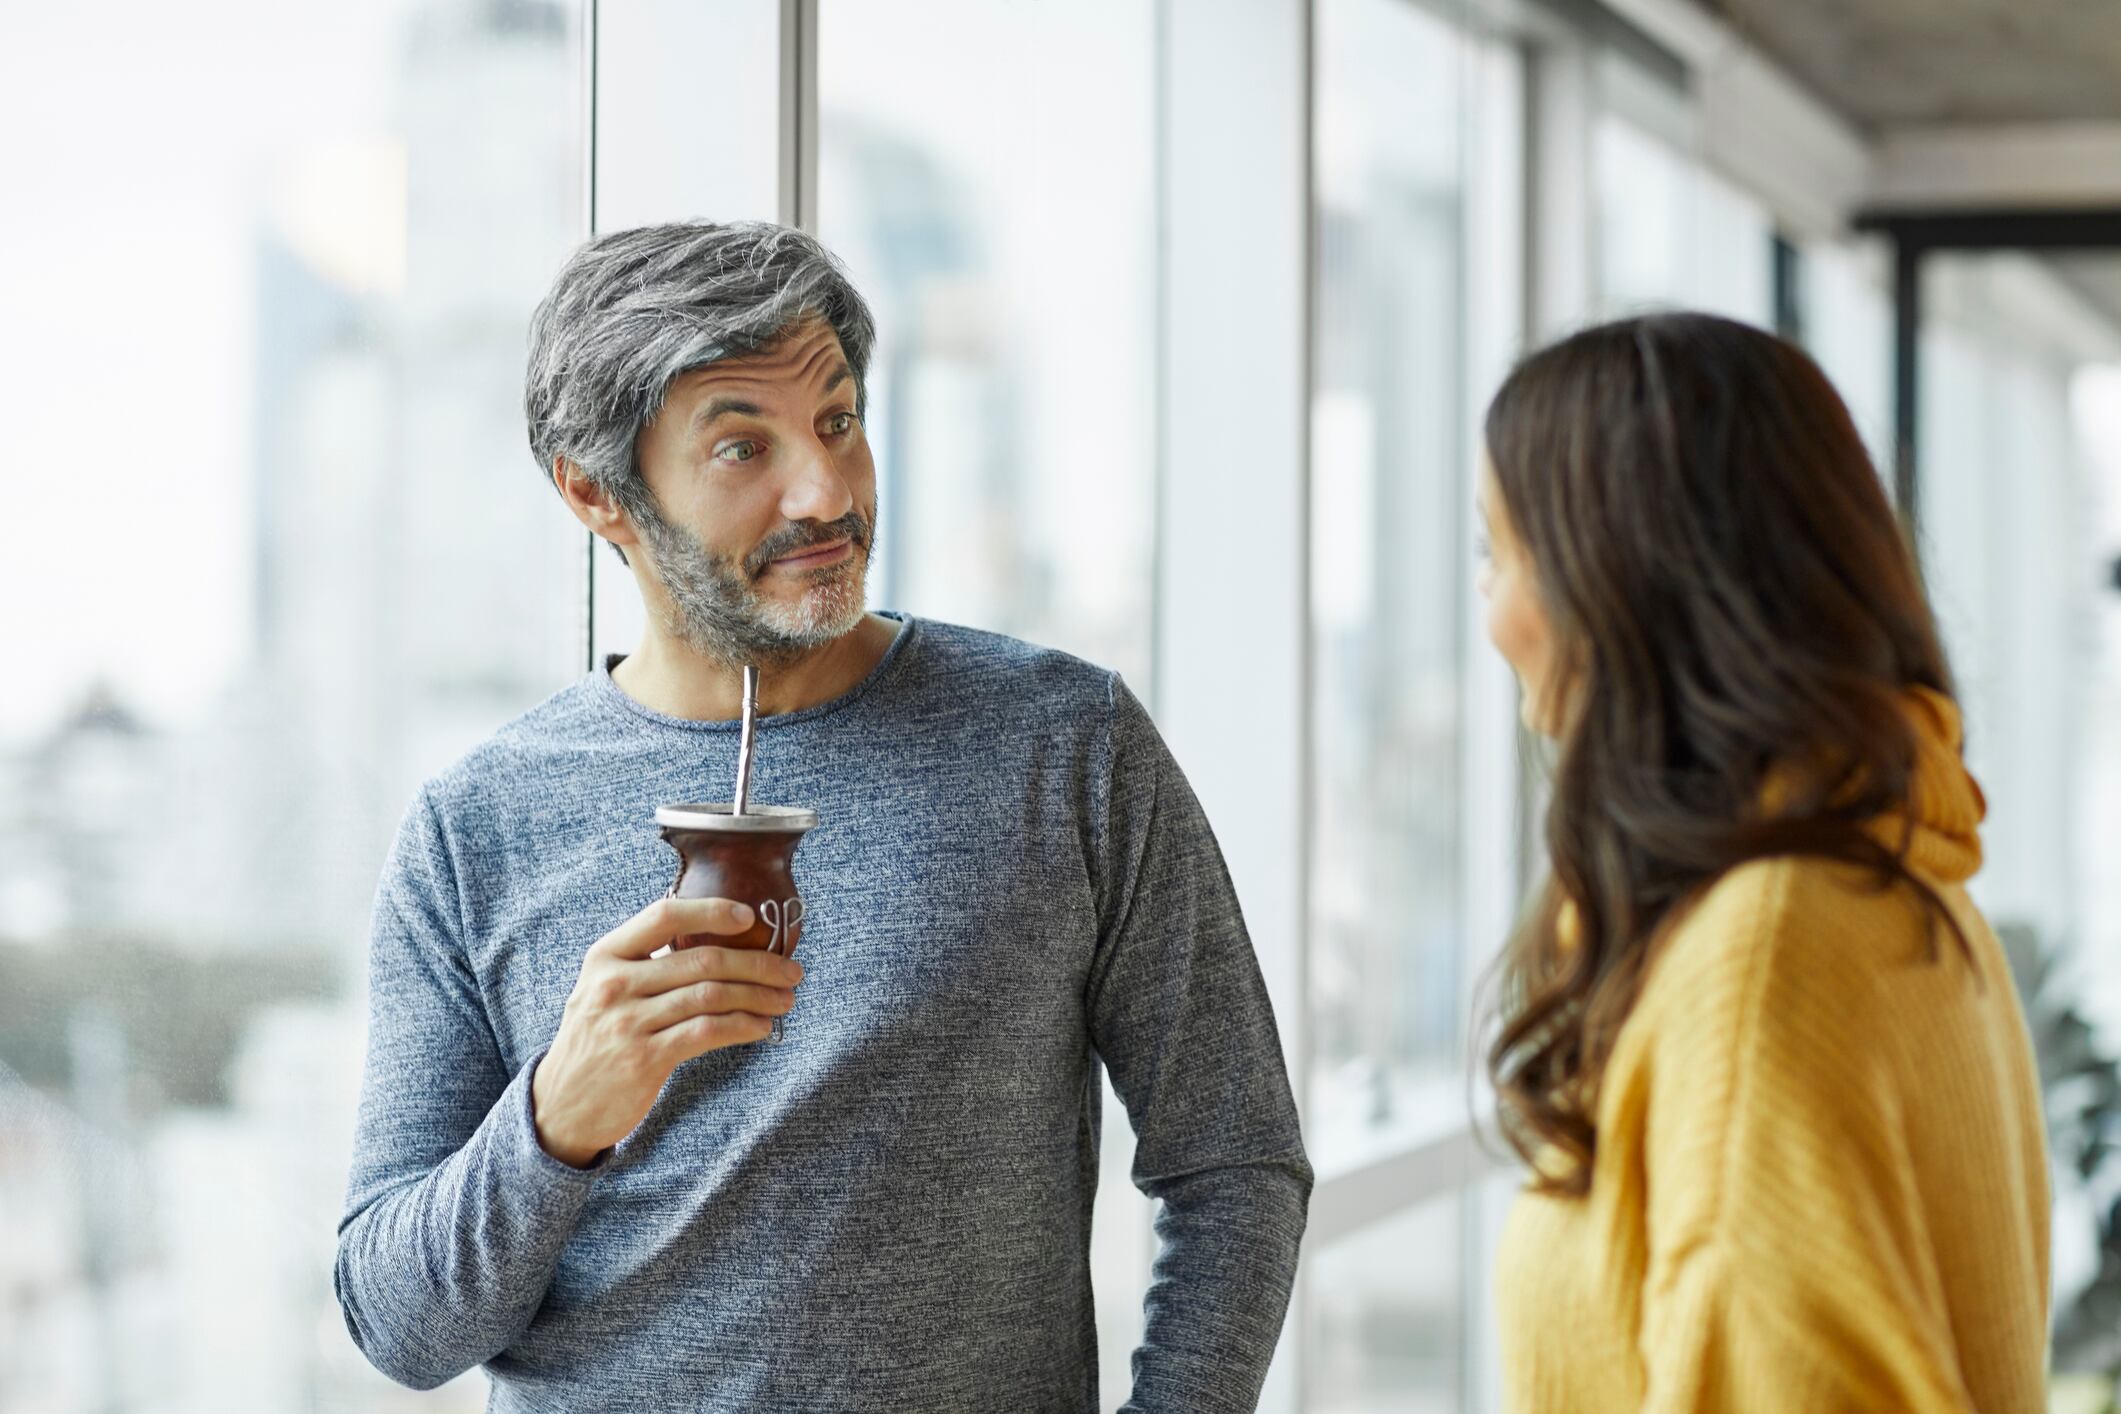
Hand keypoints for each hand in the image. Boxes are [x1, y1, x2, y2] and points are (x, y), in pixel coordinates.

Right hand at [531, 896, 802, 1167]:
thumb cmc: (596, 1040)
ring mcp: (628, 1021)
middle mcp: (615, 984)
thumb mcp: (603, 989)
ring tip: (785, 1000)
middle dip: (758, 964)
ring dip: (759, 996)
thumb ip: (645, 963)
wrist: (559, 1105)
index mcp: (606, 956)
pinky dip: (742, 1026)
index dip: (711, 911)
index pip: (664, 916)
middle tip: (792, 972)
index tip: (749, 917)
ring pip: (711, 996)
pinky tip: (761, 1027)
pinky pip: (706, 1032)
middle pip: (702, 960)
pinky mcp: (644, 1058)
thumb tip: (715, 939)